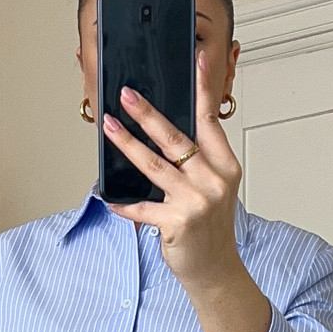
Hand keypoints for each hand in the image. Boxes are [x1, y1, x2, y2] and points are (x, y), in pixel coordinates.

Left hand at [104, 50, 271, 331]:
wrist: (215, 270)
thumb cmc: (209, 227)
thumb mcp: (214, 188)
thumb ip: (198, 160)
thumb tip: (164, 130)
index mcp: (225, 166)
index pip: (210, 120)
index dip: (202, 90)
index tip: (195, 61)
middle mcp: (213, 181)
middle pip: (176, 138)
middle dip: (148, 114)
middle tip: (127, 94)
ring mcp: (196, 202)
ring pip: (154, 165)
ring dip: (127, 144)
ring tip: (109, 126)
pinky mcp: (177, 223)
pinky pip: (142, 207)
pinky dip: (123, 203)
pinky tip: (107, 195)